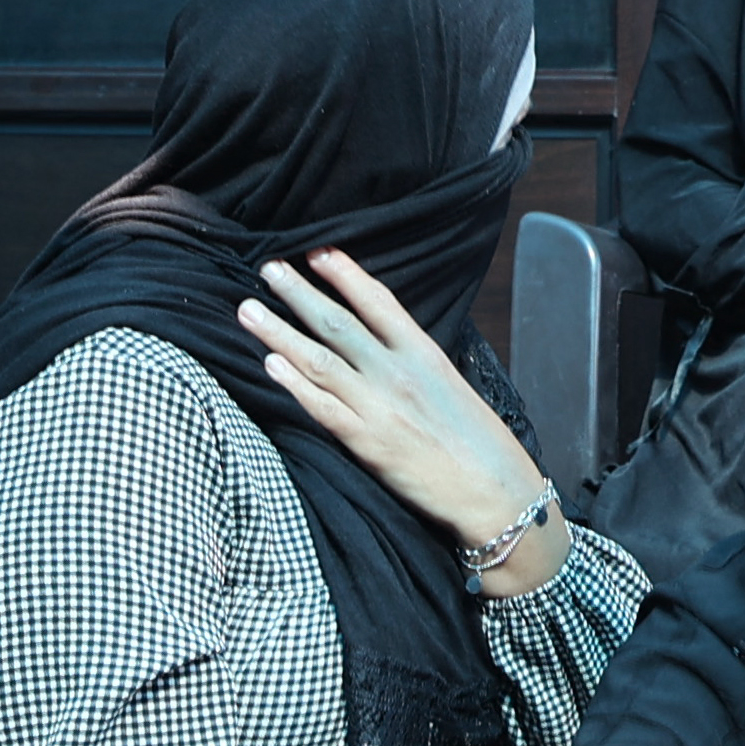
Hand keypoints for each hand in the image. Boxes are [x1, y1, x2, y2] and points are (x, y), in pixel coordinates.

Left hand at [241, 252, 561, 595]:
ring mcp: (380, 406)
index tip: (317, 252)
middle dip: (298, 292)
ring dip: (278, 331)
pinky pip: (321, 407)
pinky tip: (269, 364)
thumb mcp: (454, 388)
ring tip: (248, 309)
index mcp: (425, 354)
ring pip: (318, 359)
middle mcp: (398, 373)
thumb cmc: (482, 444)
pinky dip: (293, 383)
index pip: (378, 302)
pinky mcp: (367, 443)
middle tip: (267, 268)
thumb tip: (387, 347)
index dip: (344, 274)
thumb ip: (417, 364)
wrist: (497, 493)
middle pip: (337, 323)